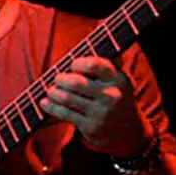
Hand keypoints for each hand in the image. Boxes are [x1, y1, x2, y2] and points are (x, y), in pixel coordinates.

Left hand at [39, 56, 153, 157]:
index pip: (95, 65)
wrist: (130, 133)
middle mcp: (111, 96)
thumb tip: (94, 41)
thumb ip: (107, 65)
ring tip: (50, 90)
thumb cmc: (117, 100)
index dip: (78, 63)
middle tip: (56, 79)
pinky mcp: (91, 127)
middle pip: (76, 82)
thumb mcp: (119, 82)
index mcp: (118, 80)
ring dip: (53, 92)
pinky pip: (64, 114)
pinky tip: (45, 102)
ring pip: (67, 98)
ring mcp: (101, 113)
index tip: (72, 65)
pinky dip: (51, 107)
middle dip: (60, 79)